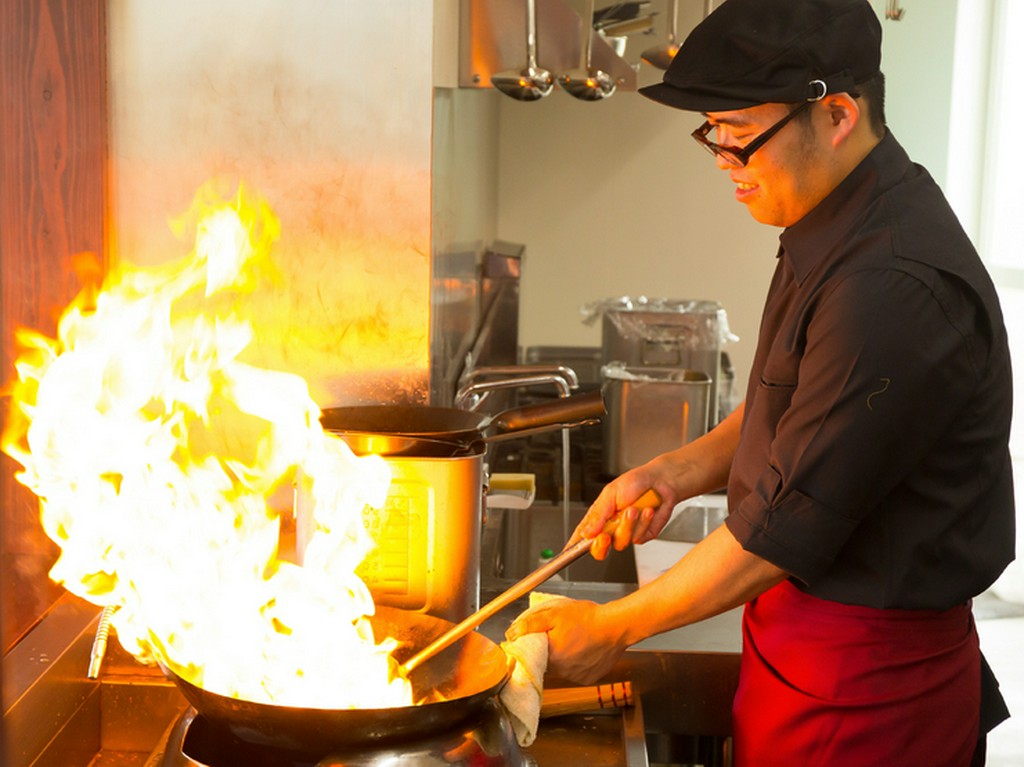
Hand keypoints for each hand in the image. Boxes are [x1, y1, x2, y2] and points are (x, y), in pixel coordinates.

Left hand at [505, 598, 625, 684]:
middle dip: (549, 649)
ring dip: (562, 656)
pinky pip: (576, 672)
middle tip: (559, 633)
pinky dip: (576, 662)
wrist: (617, 626)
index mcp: (551, 657)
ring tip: (574, 639)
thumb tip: (511, 633)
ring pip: (561, 667)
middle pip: (546, 662)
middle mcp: (563, 672)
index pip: (531, 657)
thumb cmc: (589, 618)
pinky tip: (583, 649)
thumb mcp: (555, 613)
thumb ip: (530, 623)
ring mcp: (577, 677)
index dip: (532, 646)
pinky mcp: (589, 678)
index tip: (538, 638)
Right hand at [567, 465, 678, 559]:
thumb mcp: (611, 493)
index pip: (583, 534)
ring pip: (621, 543)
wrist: (661, 481)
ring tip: (634, 508)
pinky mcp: (643, 535)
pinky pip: (639, 538)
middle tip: (604, 535)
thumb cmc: (636, 482)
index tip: (568, 551)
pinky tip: (647, 510)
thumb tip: (586, 533)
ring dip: (628, 524)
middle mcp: (612, 527)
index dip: (574, 545)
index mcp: (600, 516)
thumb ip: (598, 515)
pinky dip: (643, 523)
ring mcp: (627, 532)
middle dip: (602, 544)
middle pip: (599, 549)